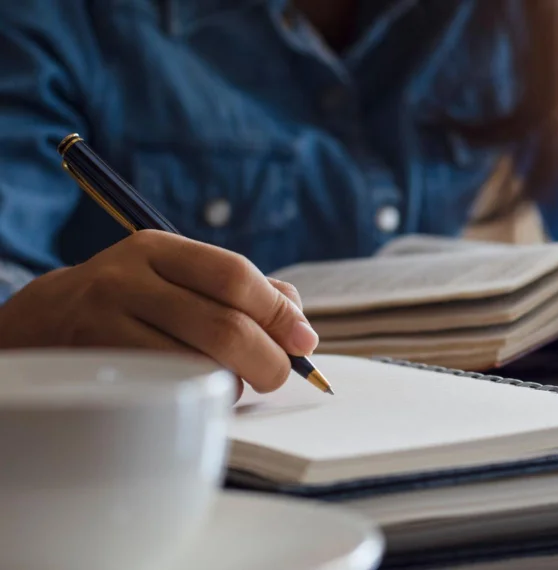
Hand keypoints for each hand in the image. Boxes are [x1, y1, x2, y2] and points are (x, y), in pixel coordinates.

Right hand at [0, 230, 317, 395]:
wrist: (44, 324)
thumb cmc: (134, 303)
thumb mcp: (176, 277)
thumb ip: (242, 291)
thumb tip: (299, 324)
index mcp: (157, 249)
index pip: (234, 276)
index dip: (278, 312)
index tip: (304, 340)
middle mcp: (126, 280)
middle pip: (224, 327)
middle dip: (269, 358)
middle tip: (281, 374)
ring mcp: (104, 326)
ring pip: (199, 366)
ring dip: (234, 381)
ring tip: (234, 378)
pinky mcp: (94, 369)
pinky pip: (170, 391)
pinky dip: (201, 395)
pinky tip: (200, 390)